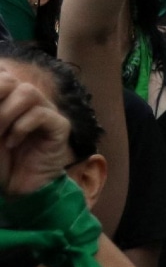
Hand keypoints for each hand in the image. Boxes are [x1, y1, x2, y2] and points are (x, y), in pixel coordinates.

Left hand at [0, 65, 75, 197]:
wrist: (18, 191)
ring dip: (6, 113)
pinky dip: (22, 127)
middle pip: (10, 79)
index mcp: (7, 100)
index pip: (1, 75)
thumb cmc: (0, 163)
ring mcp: (45, 112)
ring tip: (0, 134)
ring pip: (28, 92)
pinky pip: (42, 114)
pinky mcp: (59, 127)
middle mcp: (27, 103)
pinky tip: (12, 143)